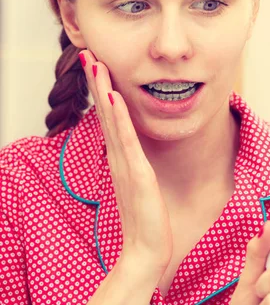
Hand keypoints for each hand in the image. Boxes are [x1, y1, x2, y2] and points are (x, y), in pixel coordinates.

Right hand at [79, 49, 172, 273]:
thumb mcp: (139, 185)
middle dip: (97, 82)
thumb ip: (133, 166)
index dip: (101, 91)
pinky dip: (119, 118)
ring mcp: (126, 164)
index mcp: (120, 157)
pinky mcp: (137, 174)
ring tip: (95, 65)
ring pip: (112, 121)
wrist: (146, 250)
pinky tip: (113, 98)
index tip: (97, 66)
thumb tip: (132, 152)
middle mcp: (119, 156)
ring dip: (103, 91)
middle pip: (105, 113)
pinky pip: (126, 140)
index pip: (109, 118)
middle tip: (88, 54)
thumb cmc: (144, 219)